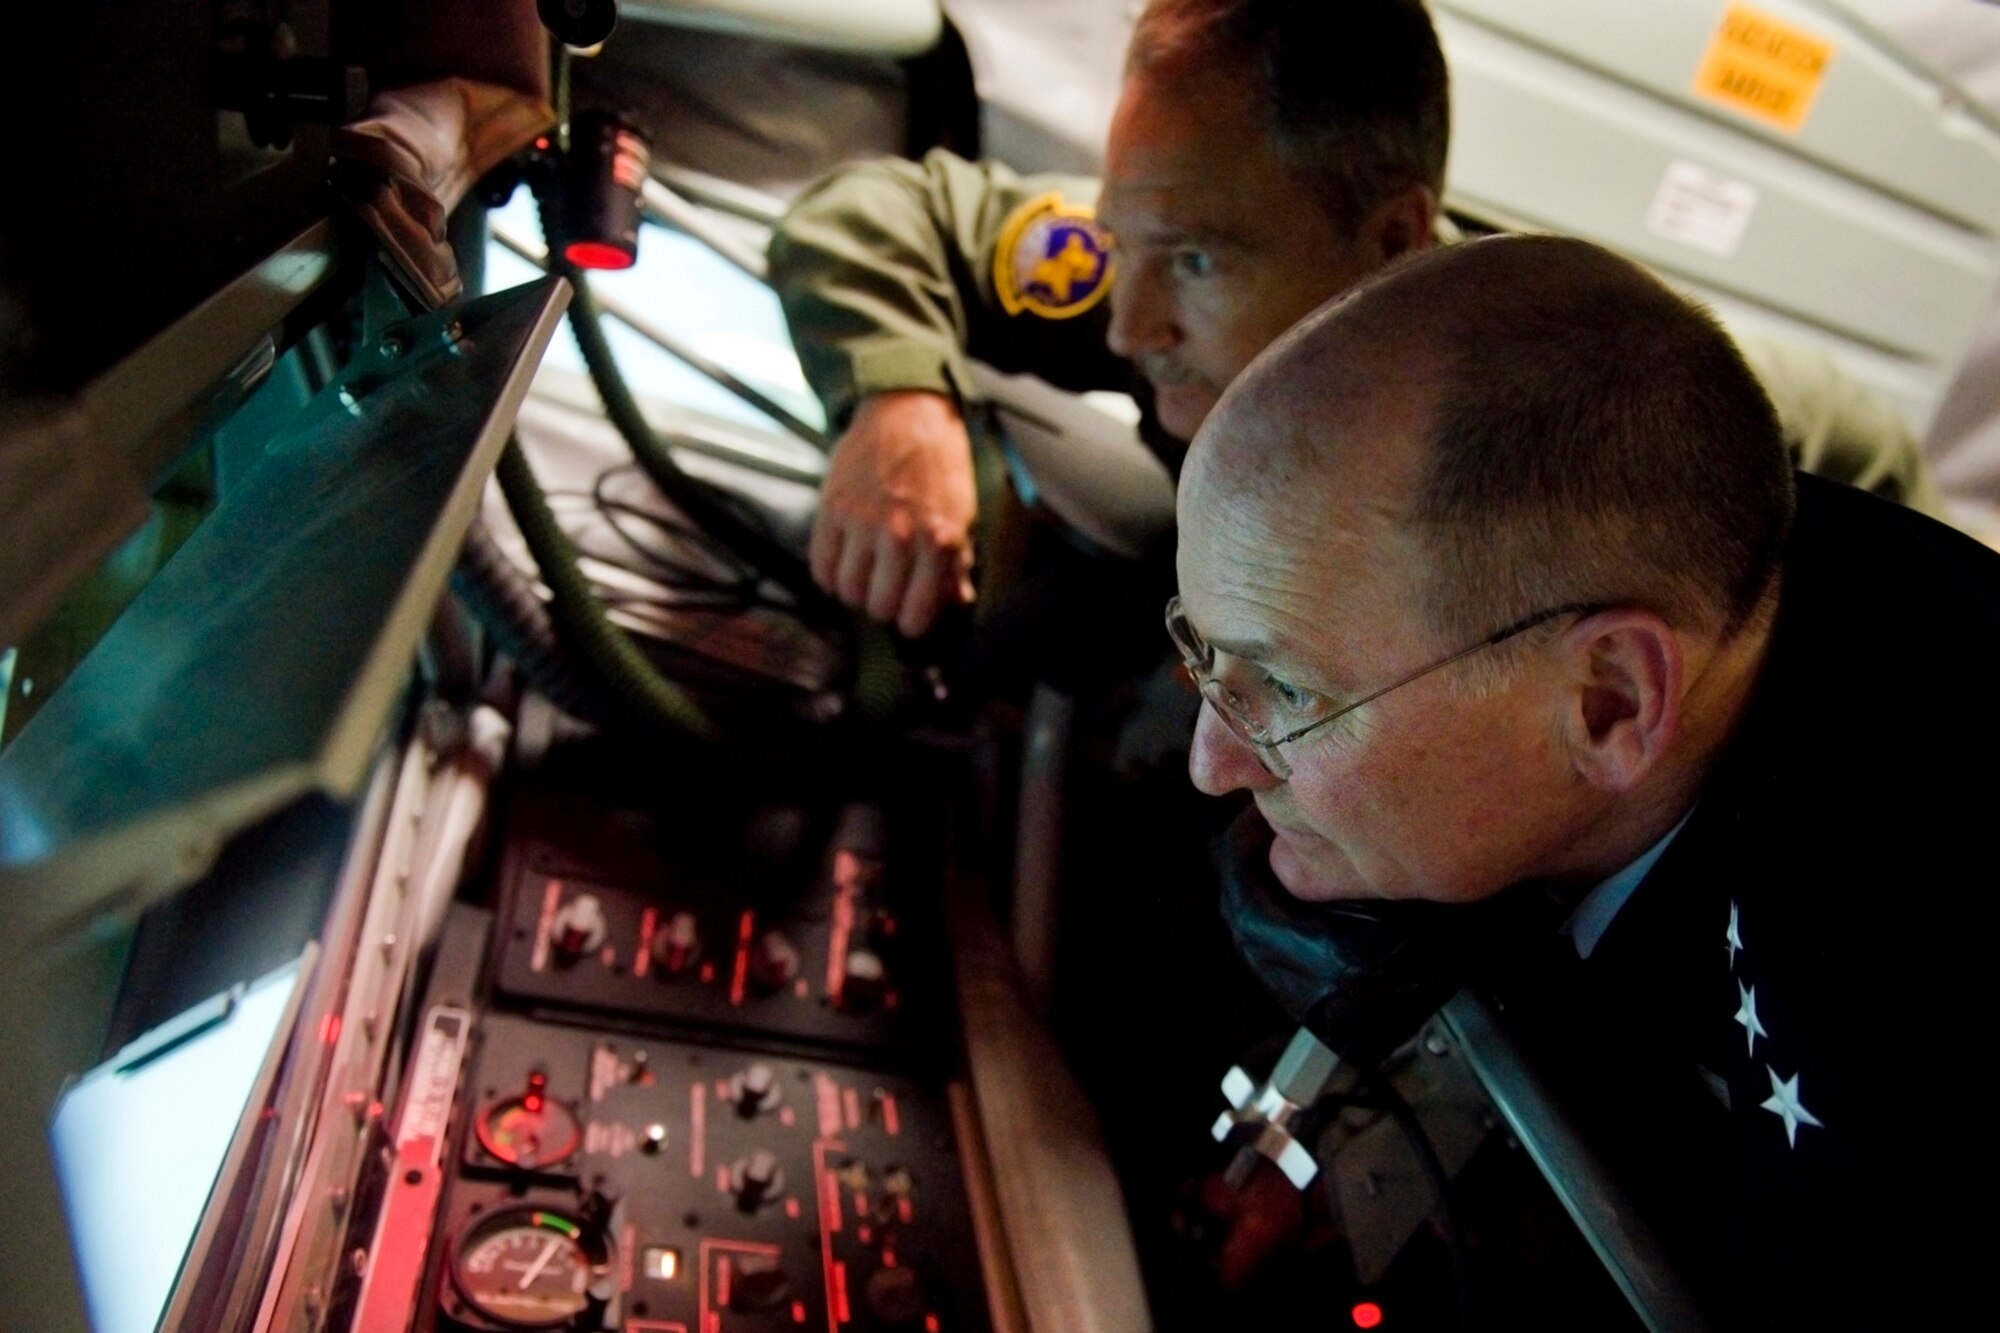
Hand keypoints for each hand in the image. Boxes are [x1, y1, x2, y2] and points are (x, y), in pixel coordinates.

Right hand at [809, 391, 977, 636]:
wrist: (907, 410)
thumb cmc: (940, 461)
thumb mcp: (962, 511)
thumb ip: (958, 561)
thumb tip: (956, 600)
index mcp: (939, 540)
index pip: (916, 613)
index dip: (911, 623)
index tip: (908, 617)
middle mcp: (900, 536)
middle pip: (878, 607)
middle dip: (883, 605)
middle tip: (885, 590)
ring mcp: (862, 523)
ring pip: (847, 591)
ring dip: (855, 590)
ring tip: (864, 574)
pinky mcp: (832, 508)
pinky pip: (820, 566)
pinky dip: (828, 574)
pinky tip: (841, 563)